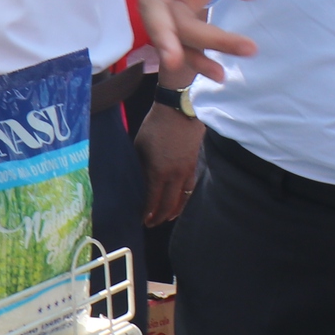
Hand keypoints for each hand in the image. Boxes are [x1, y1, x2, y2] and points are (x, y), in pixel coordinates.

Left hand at [133, 103, 204, 226]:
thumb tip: (140, 180)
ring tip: (167, 217)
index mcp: (158, 171)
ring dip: (174, 210)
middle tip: (151, 224)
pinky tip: (180, 199)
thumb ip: (141, 166)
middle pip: (169, 204)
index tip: (142, 220)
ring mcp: (187, 170)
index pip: (153, 200)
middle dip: (159, 217)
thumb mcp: (140, 146)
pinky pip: (189, 187)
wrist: (179, 109)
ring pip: (183, 198)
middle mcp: (174, 175)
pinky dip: (184, 197)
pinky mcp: (194, 164)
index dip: (147, 213)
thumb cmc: (155, 125)